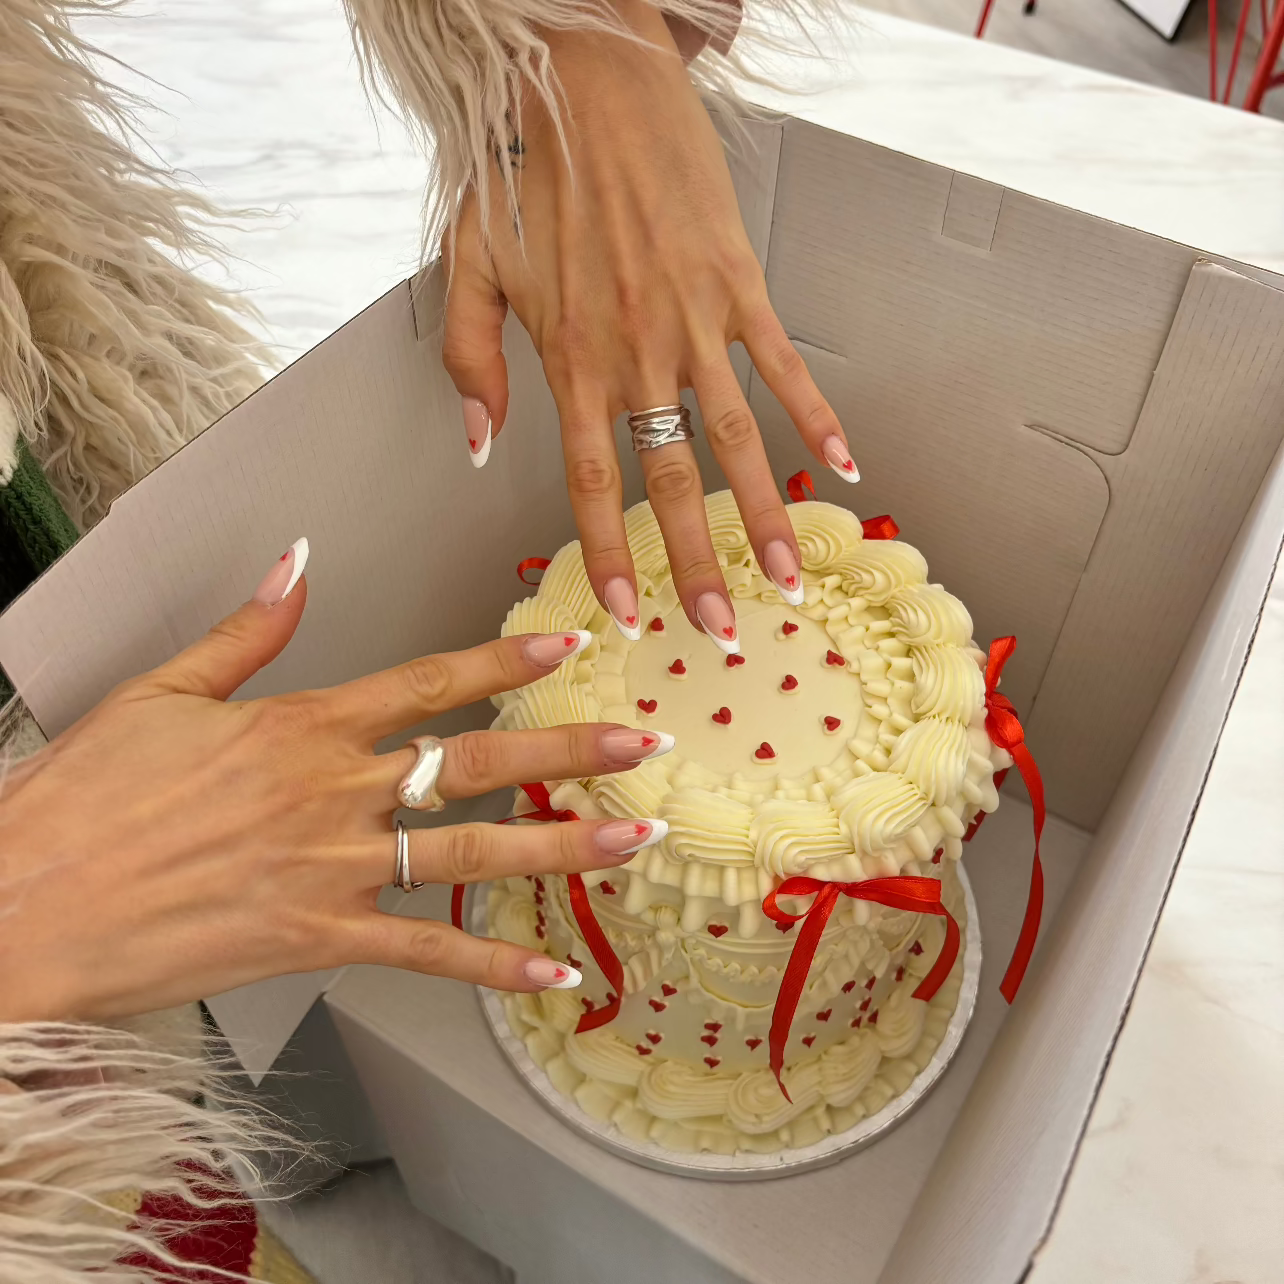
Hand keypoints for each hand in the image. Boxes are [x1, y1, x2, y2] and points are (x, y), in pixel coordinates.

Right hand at [0, 542, 671, 1022]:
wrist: (26, 905)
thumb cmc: (80, 800)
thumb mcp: (157, 693)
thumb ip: (242, 630)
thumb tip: (294, 561)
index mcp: (300, 723)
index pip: (430, 680)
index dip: (508, 659)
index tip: (571, 645)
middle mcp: (334, 791)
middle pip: (477, 761)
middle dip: (570, 750)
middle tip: (643, 745)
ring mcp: (330, 867)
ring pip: (472, 853)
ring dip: (564, 846)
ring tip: (635, 839)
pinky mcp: (314, 938)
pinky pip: (424, 954)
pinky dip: (490, 966)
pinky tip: (551, 973)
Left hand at [442, 0, 856, 652]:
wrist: (585, 81)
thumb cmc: (524, 173)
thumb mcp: (469, 265)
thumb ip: (471, 363)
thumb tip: (482, 446)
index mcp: (572, 359)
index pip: (593, 483)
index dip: (611, 555)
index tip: (628, 617)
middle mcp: (638, 353)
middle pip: (673, 482)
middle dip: (696, 565)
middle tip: (720, 631)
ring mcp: (695, 321)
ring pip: (737, 439)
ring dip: (766, 516)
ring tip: (789, 578)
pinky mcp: (739, 284)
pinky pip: (785, 363)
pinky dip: (816, 414)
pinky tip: (843, 463)